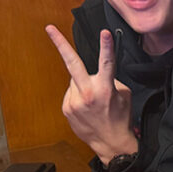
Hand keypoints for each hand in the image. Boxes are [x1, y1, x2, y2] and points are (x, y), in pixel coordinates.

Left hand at [46, 25, 137, 165]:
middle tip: (49, 28)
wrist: (111, 143)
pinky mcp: (66, 108)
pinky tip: (87, 108)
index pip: (107, 63)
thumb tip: (98, 74)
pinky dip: (79, 96)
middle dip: (60, 44)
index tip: (104, 32)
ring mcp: (74, 101)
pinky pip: (71, 93)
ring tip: (94, 101)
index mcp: (105, 88)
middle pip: (72, 63)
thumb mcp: (123, 95)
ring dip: (83, 84)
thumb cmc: (120, 118)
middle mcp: (88, 93)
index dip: (106, 46)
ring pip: (75, 80)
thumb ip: (109, 80)